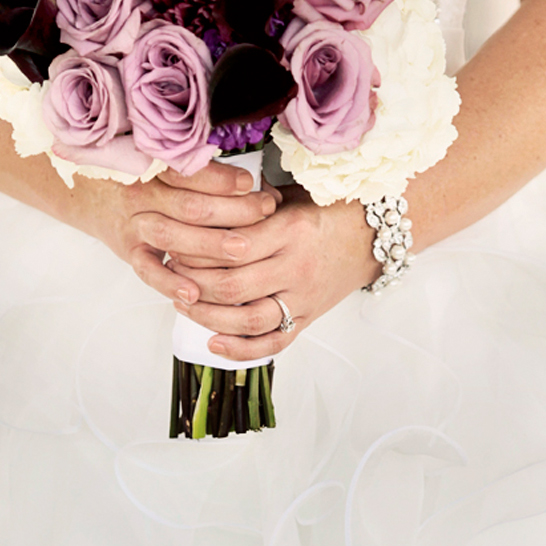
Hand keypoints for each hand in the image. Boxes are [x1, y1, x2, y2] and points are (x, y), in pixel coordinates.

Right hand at [78, 160, 280, 303]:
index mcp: (154, 166)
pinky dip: (171, 282)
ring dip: (211, 245)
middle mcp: (143, 194)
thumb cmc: (140, 176)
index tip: (252, 183)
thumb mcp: (161, 161)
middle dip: (233, 210)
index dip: (223, 179)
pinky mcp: (130, 252)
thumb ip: (198, 169)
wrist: (91, 192)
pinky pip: (149, 271)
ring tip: (244, 250)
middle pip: (191, 205)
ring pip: (174, 237)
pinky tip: (194, 293)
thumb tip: (251, 181)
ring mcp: (135, 225)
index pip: (191, 173)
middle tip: (265, 212)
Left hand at [169, 186, 379, 360]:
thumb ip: (252, 203)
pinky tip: (213, 343)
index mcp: (290, 230)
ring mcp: (303, 298)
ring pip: (248, 319)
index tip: (176, 245)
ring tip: (184, 305)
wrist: (372, 237)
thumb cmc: (327, 212)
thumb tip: (207, 201)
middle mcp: (297, 267)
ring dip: (208, 317)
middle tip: (173, 276)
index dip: (197, 250)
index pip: (232, 246)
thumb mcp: (292, 196)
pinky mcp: (307, 318)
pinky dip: (241, 349)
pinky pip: (273, 342)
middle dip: (193, 284)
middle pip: (233, 286)